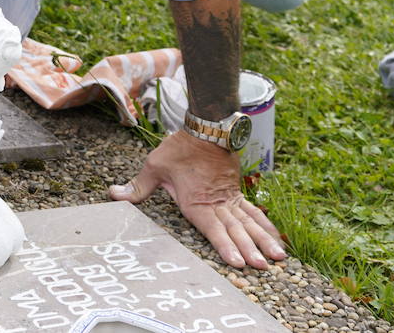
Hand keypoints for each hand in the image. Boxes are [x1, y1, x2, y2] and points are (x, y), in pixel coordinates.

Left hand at [109, 130, 285, 269]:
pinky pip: (253, 211)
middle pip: (236, 230)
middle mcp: (216, 204)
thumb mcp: (155, 166)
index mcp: (197, 202)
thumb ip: (138, 186)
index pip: (213, 229)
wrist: (207, 126)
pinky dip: (265, 224)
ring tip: (279, 257)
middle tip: (263, 267)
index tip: (239, 263)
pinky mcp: (236, 191)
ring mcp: (229, 198)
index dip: (225, 246)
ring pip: (249, 222)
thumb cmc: (180, 148)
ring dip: (263, 239)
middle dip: (250, 249)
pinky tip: (276, 237)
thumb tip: (114, 194)